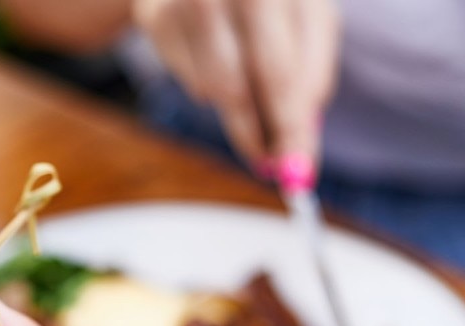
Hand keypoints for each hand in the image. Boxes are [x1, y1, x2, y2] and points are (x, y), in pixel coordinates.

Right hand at [134, 0, 340, 169]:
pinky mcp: (153, 18)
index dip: (289, 128)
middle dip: (257, 134)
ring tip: (255, 92)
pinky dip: (212, 82)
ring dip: (238, 106)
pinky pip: (190, 79)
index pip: (281, 74)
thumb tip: (301, 139)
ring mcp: (182, 1)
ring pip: (211, 90)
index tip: (297, 171)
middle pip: (236, 88)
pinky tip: (222, 56)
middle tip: (270, 163)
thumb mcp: (309, 14)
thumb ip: (312, 71)